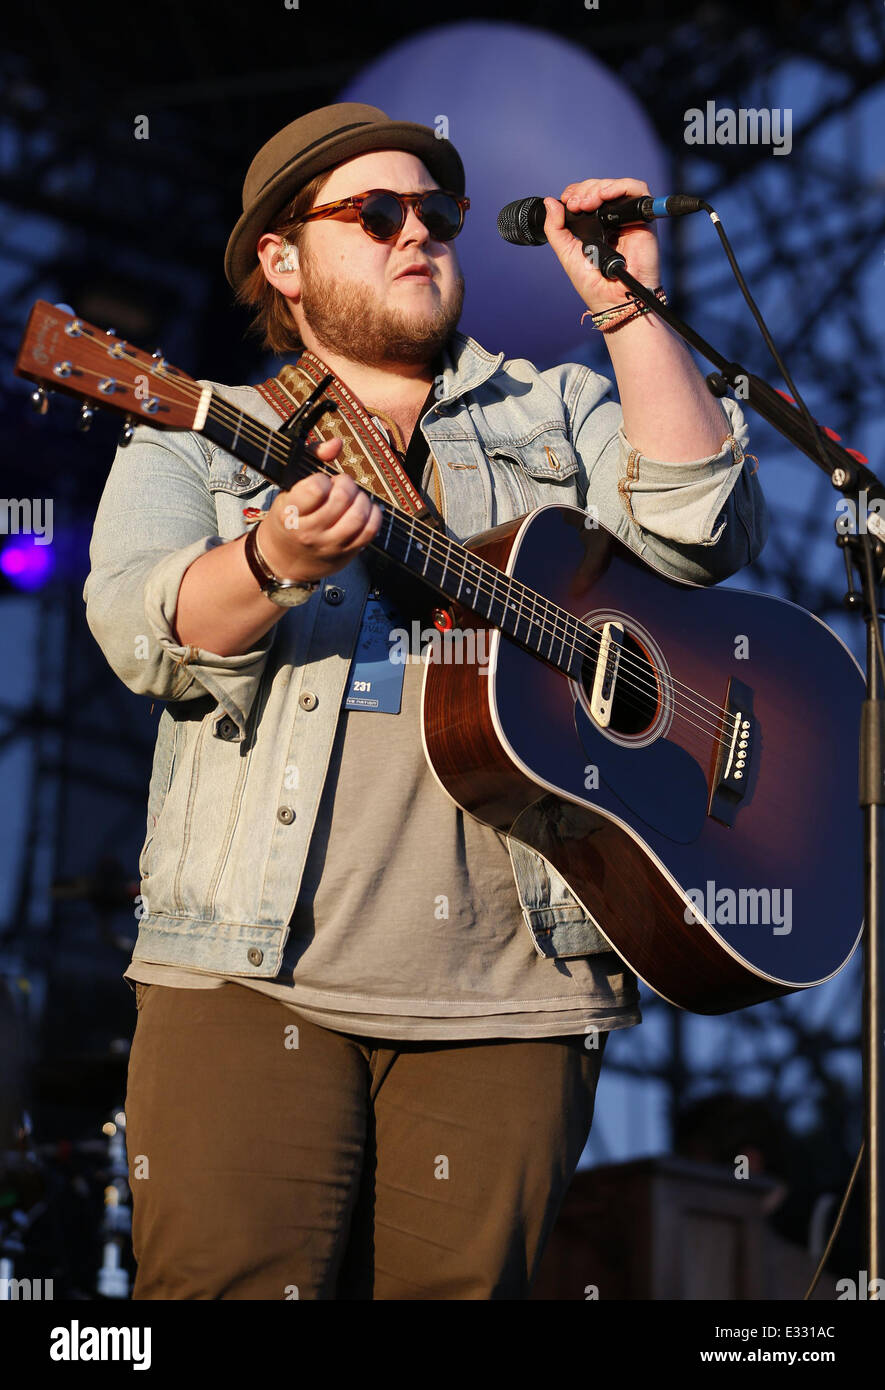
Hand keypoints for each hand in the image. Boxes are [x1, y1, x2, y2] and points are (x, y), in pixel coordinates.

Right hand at [259, 437, 382, 581]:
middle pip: (342, 499)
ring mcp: (329, 545)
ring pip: (358, 516)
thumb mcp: (288, 486)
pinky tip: (366, 510)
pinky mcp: (346, 554)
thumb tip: (337, 443)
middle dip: (346, 484)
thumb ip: (311, 457)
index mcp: (290, 512)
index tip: (321, 483)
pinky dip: (373, 516)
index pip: (316, 488)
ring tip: (352, 498)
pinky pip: (369, 532)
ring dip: (361, 500)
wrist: (283, 559)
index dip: (323, 480)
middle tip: (340, 486)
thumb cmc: (288, 516)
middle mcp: (309, 531)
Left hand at [543, 178, 660, 313]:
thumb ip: (555, 229)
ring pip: (617, 186)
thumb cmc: (593, 284)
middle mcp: (612, 220)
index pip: (588, 195)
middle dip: (585, 190)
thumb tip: (550, 202)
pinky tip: (604, 196)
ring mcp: (628, 219)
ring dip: (599, 187)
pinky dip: (620, 186)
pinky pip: (638, 190)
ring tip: (587, 203)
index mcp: (596, 225)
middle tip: (575, 205)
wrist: (612, 300)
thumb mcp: (566, 253)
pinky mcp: (643, 221)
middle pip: (601, 187)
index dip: (576, 191)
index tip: (566, 201)